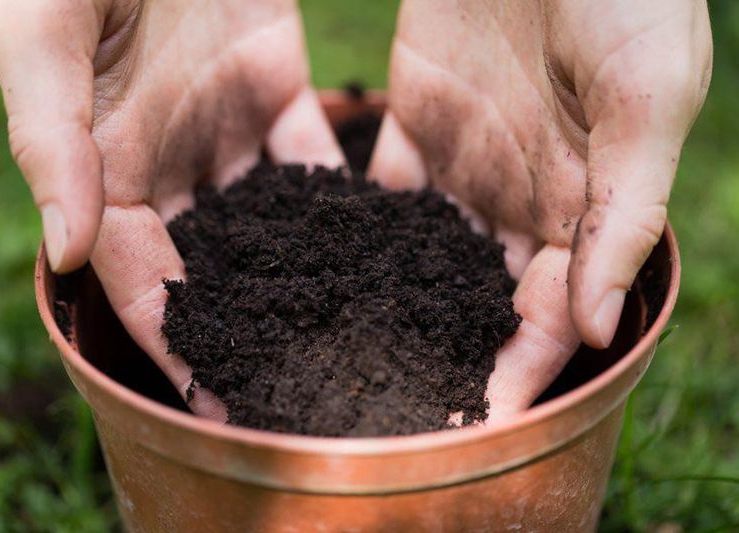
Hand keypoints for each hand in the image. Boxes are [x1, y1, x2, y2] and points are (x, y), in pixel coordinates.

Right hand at [0, 0, 342, 417]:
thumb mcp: (45, 33)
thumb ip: (54, 142)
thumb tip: (69, 255)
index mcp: (108, 165)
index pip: (144, 278)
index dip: (177, 344)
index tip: (219, 404)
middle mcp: (168, 160)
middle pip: (215, 267)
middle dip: (252, 331)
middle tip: (302, 392)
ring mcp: (223, 127)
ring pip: (270, 221)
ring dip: (305, 276)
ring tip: (352, 337)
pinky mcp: (273, 86)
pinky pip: (311, 154)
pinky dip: (339, 199)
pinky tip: (378, 245)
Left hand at [370, 0, 711, 420]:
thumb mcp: (643, 95)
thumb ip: (622, 211)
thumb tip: (595, 325)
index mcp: (582, 203)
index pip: (551, 310)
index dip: (519, 366)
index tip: (475, 419)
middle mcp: (520, 198)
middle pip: (478, 298)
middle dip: (442, 351)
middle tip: (391, 405)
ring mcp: (465, 165)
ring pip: (422, 257)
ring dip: (387, 306)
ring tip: (339, 357)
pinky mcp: (416, 125)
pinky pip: (379, 195)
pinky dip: (353, 235)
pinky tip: (315, 275)